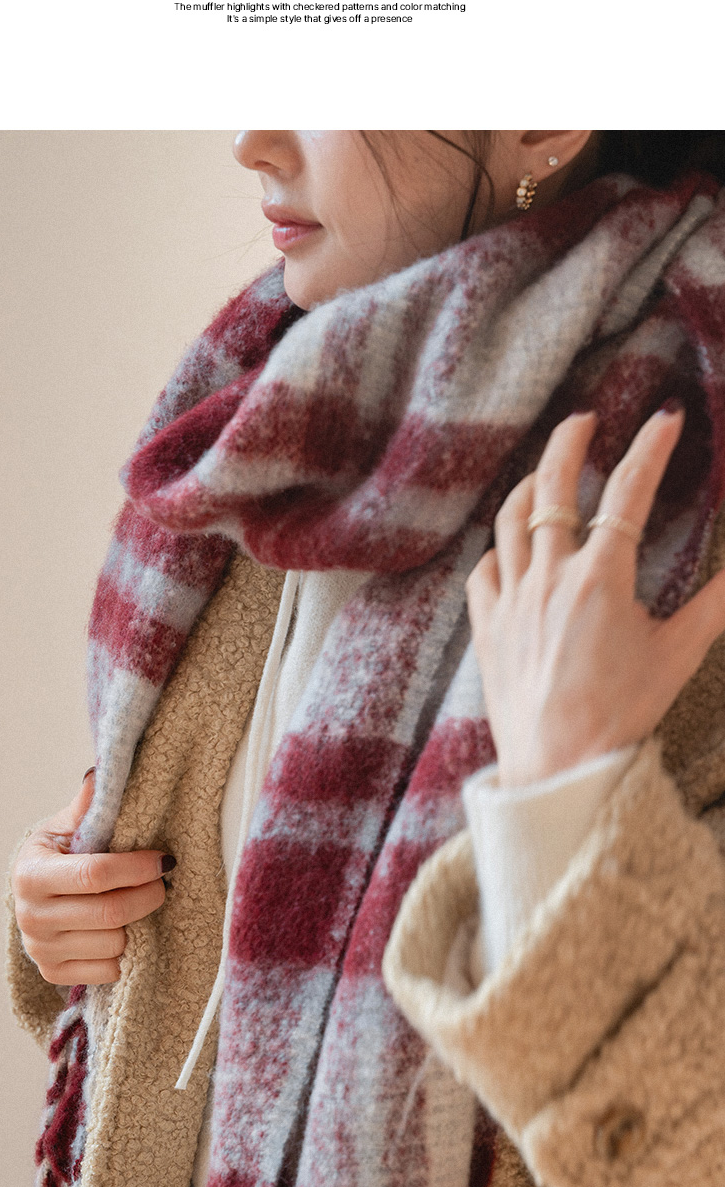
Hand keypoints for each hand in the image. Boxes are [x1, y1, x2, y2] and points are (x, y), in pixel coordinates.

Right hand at [12, 770, 168, 988]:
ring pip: (114, 944)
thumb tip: (100, 773)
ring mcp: (41, 949)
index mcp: (32, 873)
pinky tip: (124, 929)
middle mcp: (31, 915)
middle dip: (148, 896)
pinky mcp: (52, 973)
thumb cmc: (57, 855)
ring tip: (139, 903)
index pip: (95, 875)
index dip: (137, 868)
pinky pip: (109, 970)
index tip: (164, 860)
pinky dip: (126, 952)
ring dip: (137, 924)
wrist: (32, 896)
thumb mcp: (65, 827)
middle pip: (111, 913)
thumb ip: (86, 805)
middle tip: (163, 882)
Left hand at [466, 402, 724, 781]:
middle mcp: (550, 577)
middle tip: (585, 420)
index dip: (650, 448)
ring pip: (511, 519)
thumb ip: (716, 605)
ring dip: (530, 485)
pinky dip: (500, 548)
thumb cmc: (622, 715)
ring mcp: (512, 599)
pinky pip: (485, 569)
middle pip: (554, 486)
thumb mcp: (679, 655)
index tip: (665, 418)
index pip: (628, 492)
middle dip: (570, 442)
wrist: (559, 769)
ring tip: (546, 470)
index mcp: (601, 578)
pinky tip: (512, 546)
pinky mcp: (488, 626)